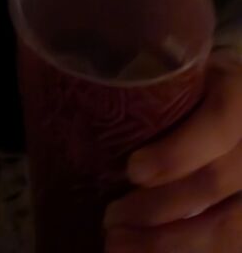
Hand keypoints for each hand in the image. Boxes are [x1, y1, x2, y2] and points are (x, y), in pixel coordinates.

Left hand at [104, 52, 241, 249]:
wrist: (235, 113)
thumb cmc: (195, 91)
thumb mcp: (184, 78)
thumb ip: (156, 93)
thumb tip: (88, 114)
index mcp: (238, 96)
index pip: (218, 124)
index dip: (178, 152)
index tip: (133, 170)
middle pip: (217, 182)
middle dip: (160, 207)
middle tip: (110, 219)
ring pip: (230, 229)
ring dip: (169, 243)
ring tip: (117, 244)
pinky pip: (228, 244)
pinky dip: (184, 252)